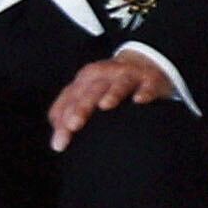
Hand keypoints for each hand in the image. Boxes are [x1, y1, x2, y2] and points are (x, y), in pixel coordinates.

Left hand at [47, 53, 179, 151]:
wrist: (144, 63)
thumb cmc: (108, 87)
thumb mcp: (86, 95)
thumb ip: (67, 116)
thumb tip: (56, 143)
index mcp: (85, 80)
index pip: (70, 99)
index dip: (62, 120)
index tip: (60, 144)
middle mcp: (105, 75)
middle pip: (91, 90)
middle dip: (82, 107)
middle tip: (74, 125)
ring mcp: (129, 76)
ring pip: (119, 84)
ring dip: (112, 93)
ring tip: (104, 106)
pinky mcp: (150, 79)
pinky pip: (148, 86)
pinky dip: (144, 92)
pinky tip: (139, 100)